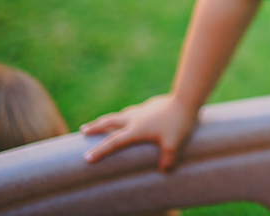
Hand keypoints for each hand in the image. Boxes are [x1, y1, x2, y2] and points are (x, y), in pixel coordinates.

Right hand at [81, 94, 198, 171]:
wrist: (186, 99)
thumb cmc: (179, 122)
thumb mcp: (174, 145)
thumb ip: (168, 160)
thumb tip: (165, 171)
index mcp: (136, 130)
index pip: (113, 142)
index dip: (99, 151)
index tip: (87, 157)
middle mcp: (135, 118)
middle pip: (110, 122)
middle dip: (95, 127)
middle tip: (83, 130)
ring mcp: (142, 110)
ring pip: (121, 114)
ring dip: (110, 119)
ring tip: (103, 122)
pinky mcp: (151, 105)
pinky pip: (134, 110)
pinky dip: (127, 114)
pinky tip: (130, 115)